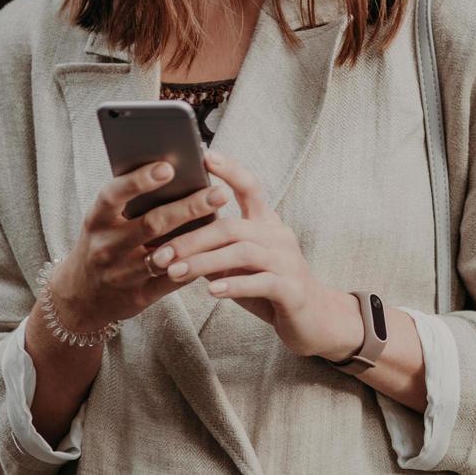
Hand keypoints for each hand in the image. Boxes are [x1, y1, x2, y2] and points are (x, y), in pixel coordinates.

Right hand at [49, 157, 230, 332]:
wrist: (81, 295)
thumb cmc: (103, 242)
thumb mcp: (104, 220)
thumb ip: (130, 200)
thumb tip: (174, 168)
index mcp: (96, 220)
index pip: (114, 196)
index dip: (139, 181)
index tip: (168, 166)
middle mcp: (106, 247)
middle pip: (151, 225)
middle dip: (188, 208)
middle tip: (219, 192)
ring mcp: (121, 275)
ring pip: (165, 256)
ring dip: (196, 239)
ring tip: (225, 221)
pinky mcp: (138, 297)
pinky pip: (172, 281)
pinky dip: (196, 265)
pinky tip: (217, 250)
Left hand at [157, 148, 360, 360]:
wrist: (314, 319)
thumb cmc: (270, 286)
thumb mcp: (242, 263)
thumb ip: (218, 248)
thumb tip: (171, 239)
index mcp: (267, 224)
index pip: (250, 187)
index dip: (230, 170)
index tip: (205, 156)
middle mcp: (279, 236)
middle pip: (232, 227)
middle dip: (192, 239)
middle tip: (160, 254)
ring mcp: (288, 262)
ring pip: (242, 253)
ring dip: (204, 262)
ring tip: (175, 272)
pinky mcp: (292, 289)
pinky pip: (260, 282)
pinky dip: (234, 285)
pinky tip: (211, 291)